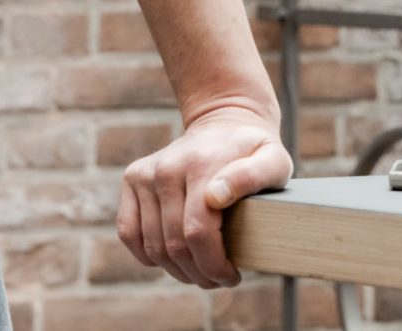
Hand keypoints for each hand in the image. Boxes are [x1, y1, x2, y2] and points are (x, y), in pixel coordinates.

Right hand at [117, 106, 291, 287]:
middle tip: (219, 279)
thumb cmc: (253, 152)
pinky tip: (172, 259)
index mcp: (201, 164)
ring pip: (152, 246)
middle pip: (174, 245)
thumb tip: (215, 197)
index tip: (232, 276)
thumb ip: (253, 176)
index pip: (197, 232)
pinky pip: (129, 233)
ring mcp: (146, 173)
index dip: (213, 264)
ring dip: (177, 270)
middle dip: (199, 273)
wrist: (224, 122)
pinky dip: (148, 256)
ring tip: (200, 271)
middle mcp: (167, 168)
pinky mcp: (133, 178)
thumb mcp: (273, 160)